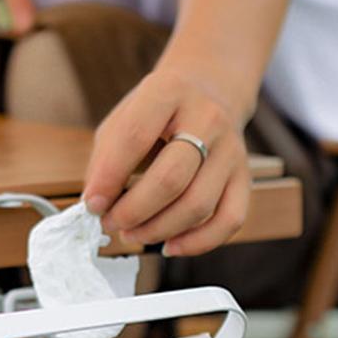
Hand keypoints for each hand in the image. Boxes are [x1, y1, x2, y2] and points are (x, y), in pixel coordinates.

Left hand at [82, 65, 250, 256]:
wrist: (211, 91)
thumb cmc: (157, 115)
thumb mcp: (123, 119)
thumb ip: (105, 160)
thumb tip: (95, 206)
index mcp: (168, 93)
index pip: (135, 137)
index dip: (109, 178)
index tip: (92, 205)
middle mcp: (207, 119)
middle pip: (171, 179)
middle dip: (133, 212)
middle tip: (112, 223)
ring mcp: (231, 150)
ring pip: (198, 205)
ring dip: (157, 230)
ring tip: (132, 233)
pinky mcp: (244, 178)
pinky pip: (229, 221)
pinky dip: (197, 243)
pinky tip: (170, 246)